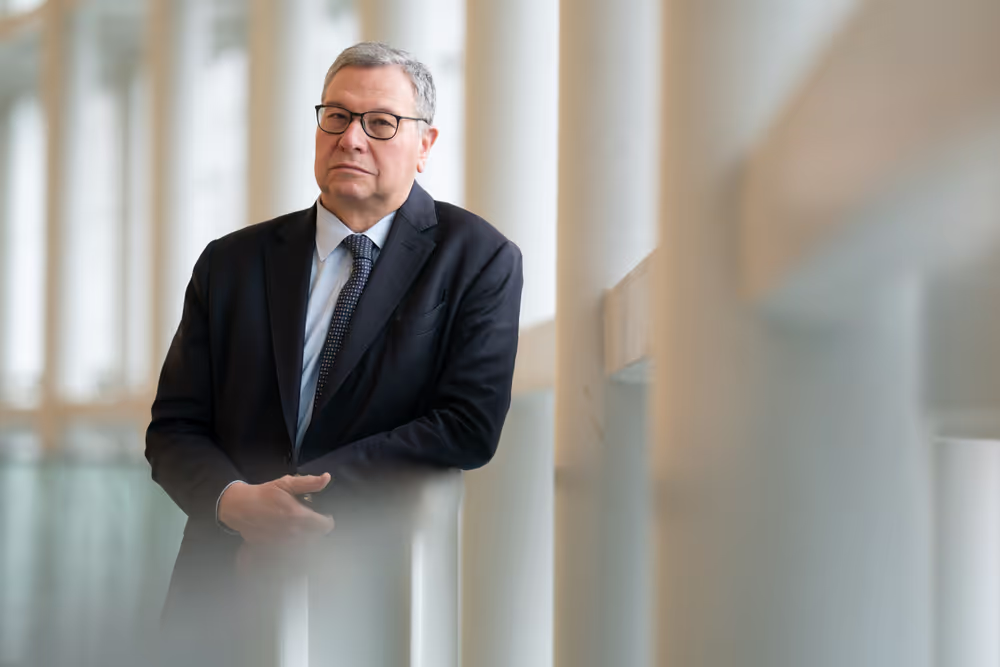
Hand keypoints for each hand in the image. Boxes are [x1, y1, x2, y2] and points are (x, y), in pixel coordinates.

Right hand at [218, 474, 334, 543]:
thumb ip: (309, 483)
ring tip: (302, 527)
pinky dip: (295, 545)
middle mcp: (293, 532)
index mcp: (299, 515)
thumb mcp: (286, 483)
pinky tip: (290, 535)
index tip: (324, 515)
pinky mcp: (274, 548)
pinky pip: (292, 551)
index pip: (325, 525)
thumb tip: (327, 478)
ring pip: (306, 545)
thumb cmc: (264, 494)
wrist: (239, 507)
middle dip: (318, 528)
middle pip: (318, 537)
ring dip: (308, 537)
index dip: (328, 520)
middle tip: (312, 520)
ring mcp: (283, 542)